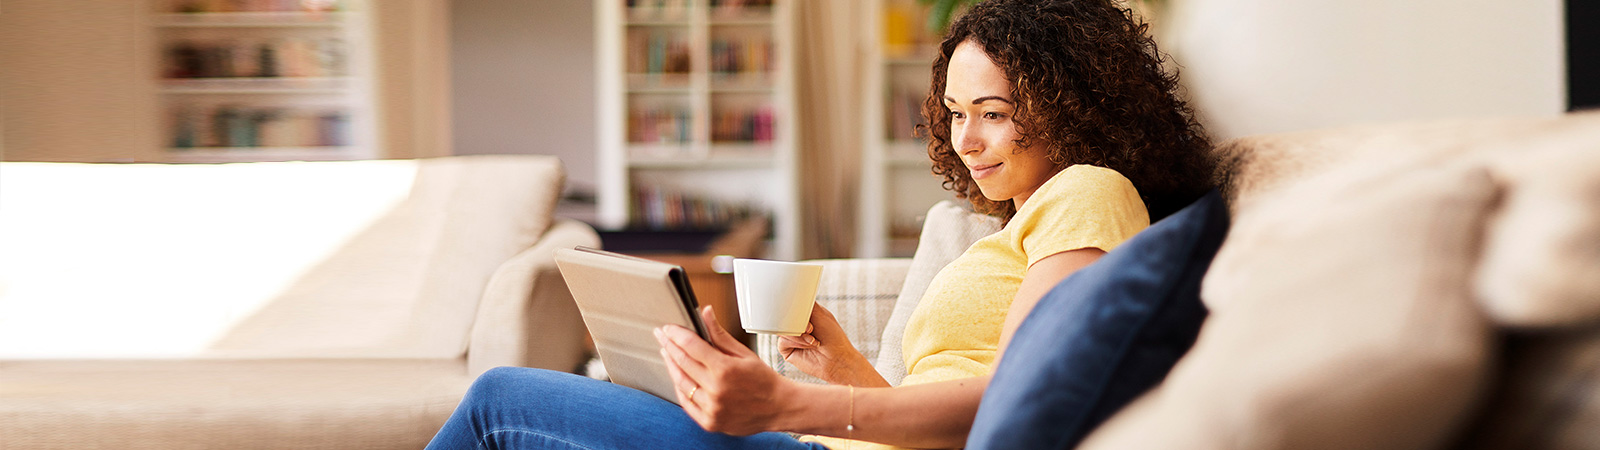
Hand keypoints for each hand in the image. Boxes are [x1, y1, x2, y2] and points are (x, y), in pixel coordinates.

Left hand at [656, 305, 797, 434]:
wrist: (779, 407)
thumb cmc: (763, 380)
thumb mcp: (744, 353)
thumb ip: (719, 335)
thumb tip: (705, 313)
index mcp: (725, 369)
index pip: (691, 346)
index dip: (676, 334)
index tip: (668, 328)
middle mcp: (716, 390)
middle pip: (682, 362)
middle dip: (668, 346)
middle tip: (662, 336)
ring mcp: (712, 408)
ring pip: (681, 383)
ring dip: (671, 366)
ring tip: (667, 353)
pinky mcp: (709, 421)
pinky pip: (686, 403)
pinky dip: (679, 388)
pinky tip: (677, 376)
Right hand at [778, 303, 888, 386]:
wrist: (837, 359)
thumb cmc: (833, 337)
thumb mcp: (820, 313)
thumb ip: (805, 303)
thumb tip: (792, 294)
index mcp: (803, 314)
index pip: (790, 304)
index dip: (795, 308)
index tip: (805, 314)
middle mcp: (795, 324)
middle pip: (783, 317)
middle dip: (798, 323)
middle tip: (811, 329)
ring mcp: (790, 337)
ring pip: (782, 329)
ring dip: (799, 335)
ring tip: (813, 340)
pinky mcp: (787, 349)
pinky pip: (782, 341)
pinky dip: (796, 342)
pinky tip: (808, 345)